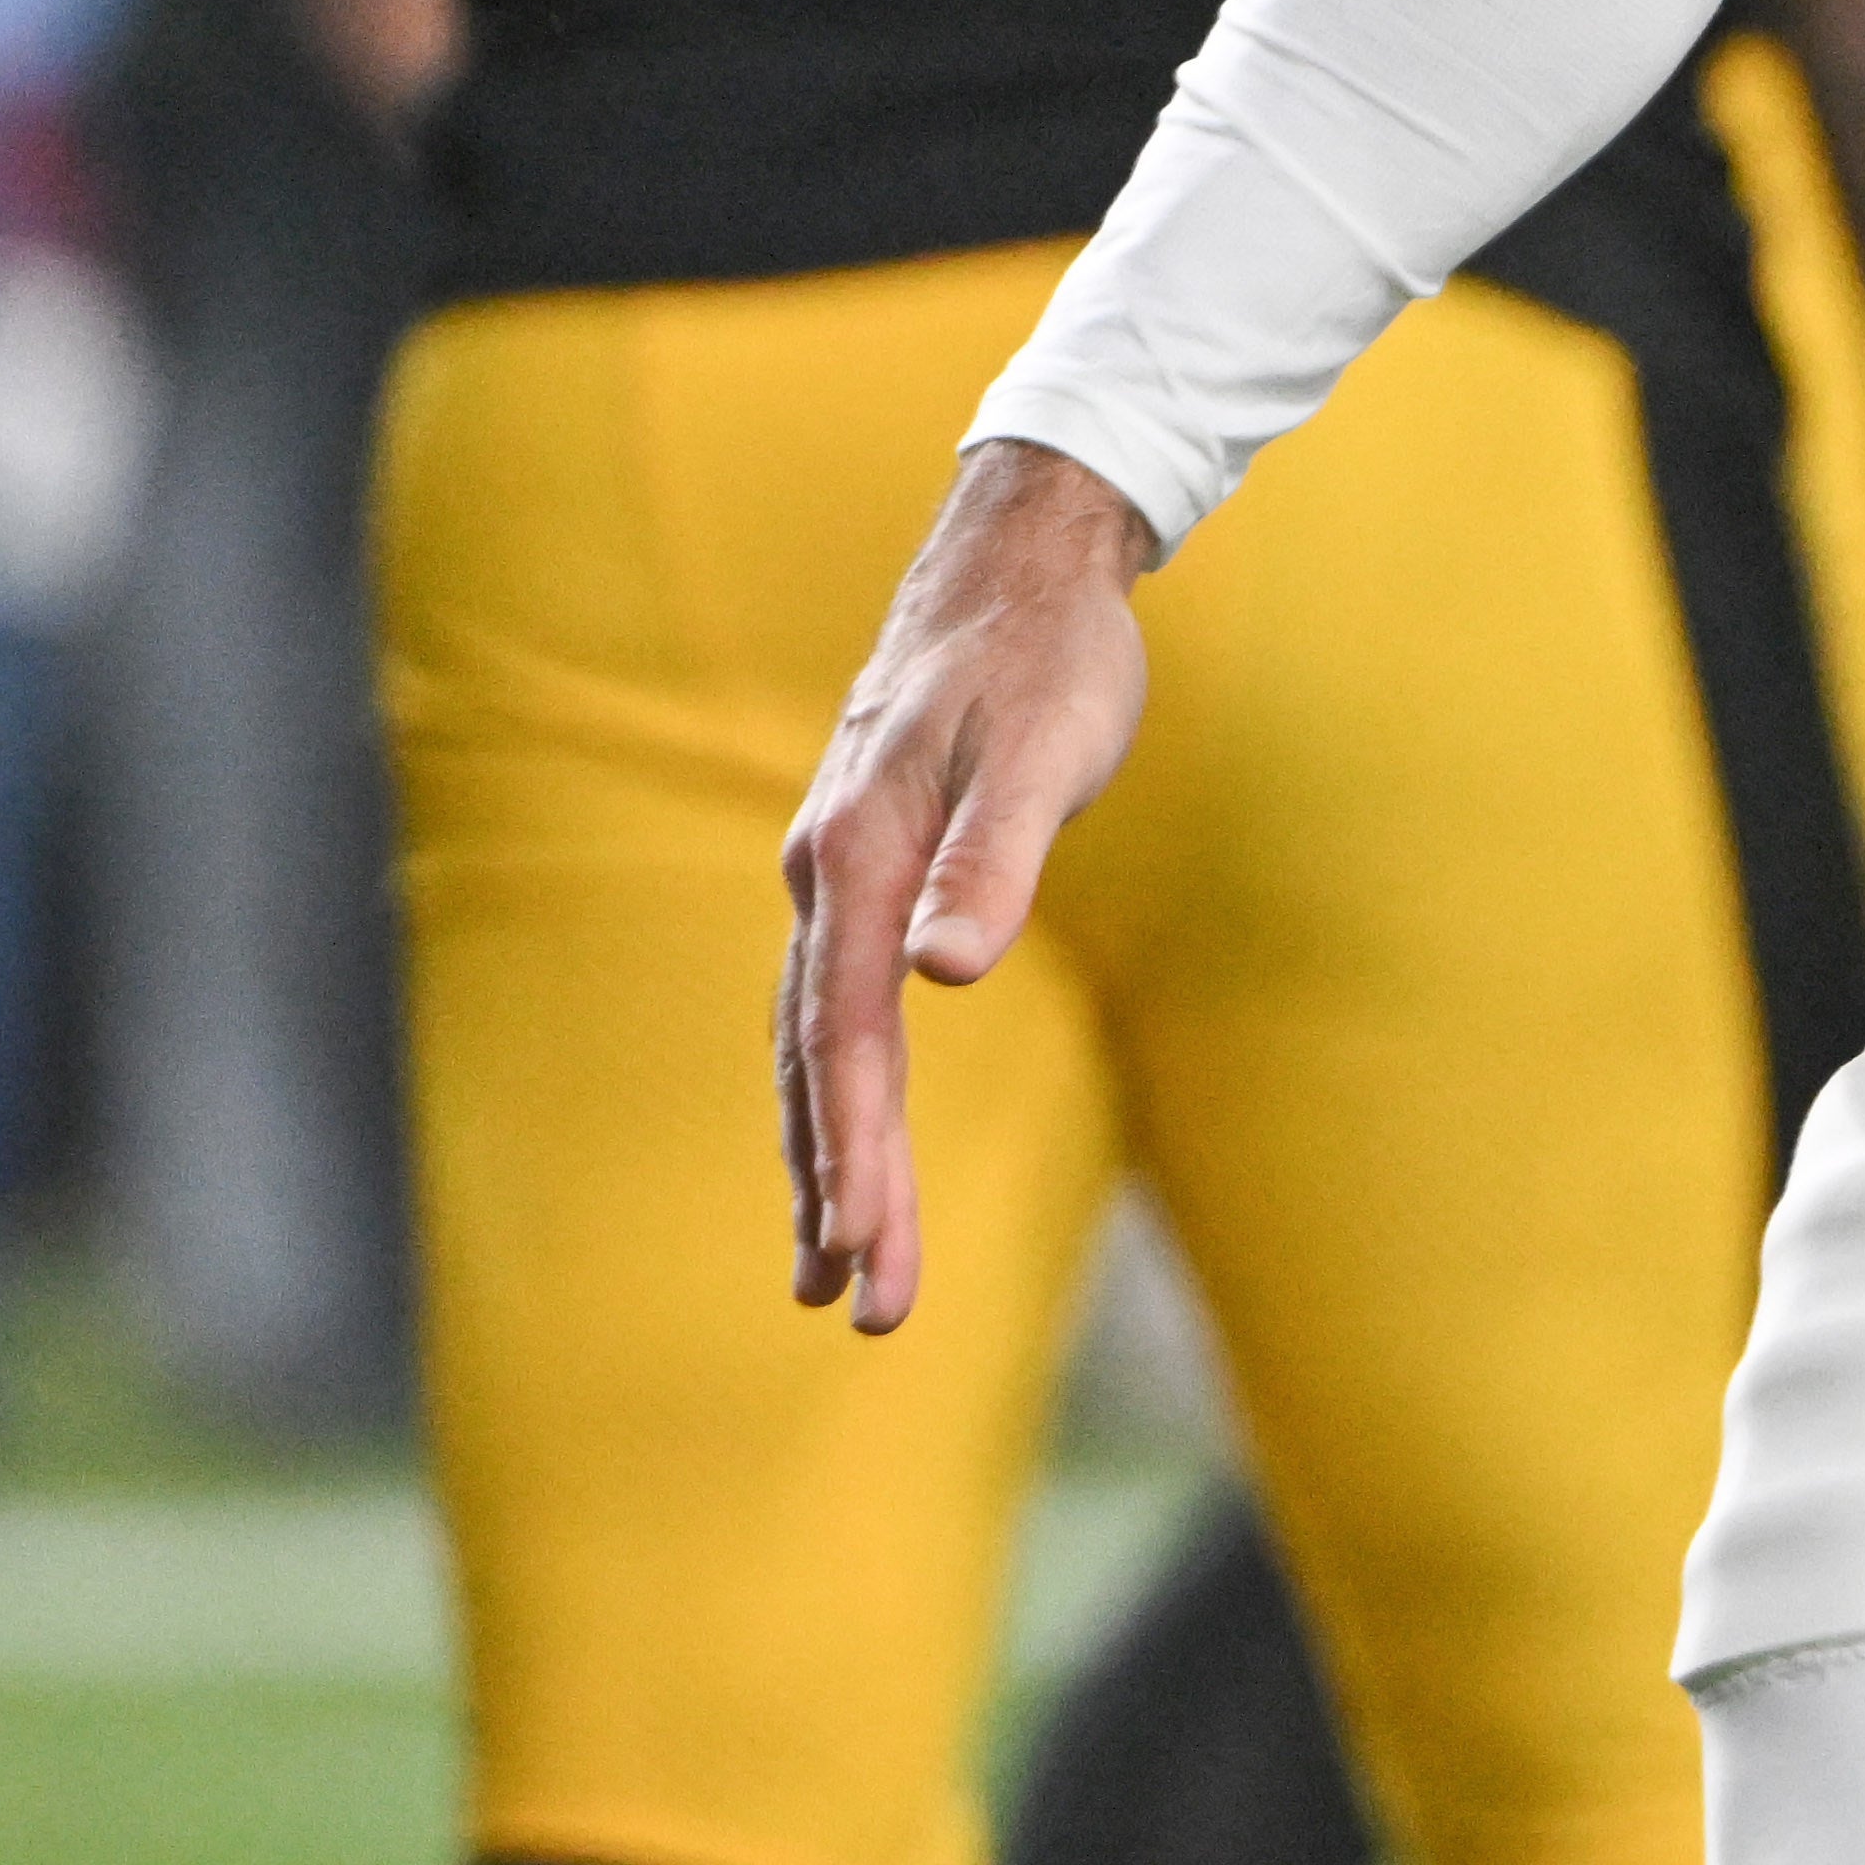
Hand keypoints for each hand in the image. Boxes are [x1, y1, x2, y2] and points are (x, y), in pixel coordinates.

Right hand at [778, 439, 1157, 1332]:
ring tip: (834, 1276)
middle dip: (839, 1189)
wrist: (1019, 555)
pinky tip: (846, 1152)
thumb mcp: (1044, 748)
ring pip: (817, 1047)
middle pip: (821, 1065)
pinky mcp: (868, 872)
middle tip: (860, 1309)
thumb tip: (944, 969)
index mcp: (853, 856)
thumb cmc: (1047, 652)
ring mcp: (837, 876)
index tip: (870, 1254)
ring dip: (827, 1159)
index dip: (855, 1154)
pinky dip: (836, 1094)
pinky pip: (836, 1010)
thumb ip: (995, 856)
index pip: (848, 1040)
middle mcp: (825, 875)